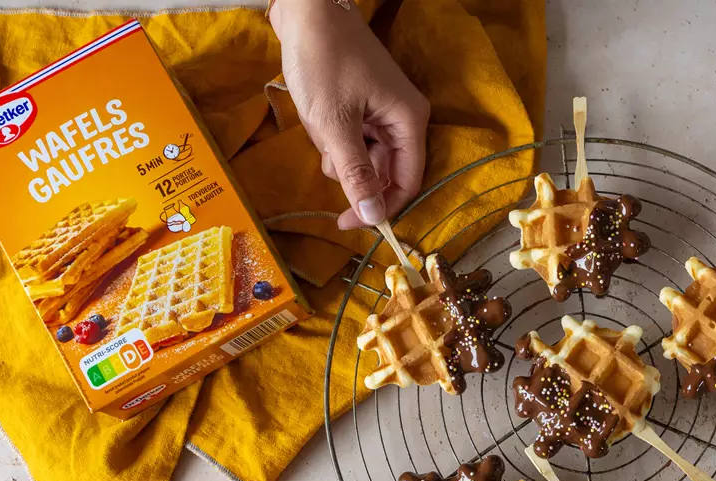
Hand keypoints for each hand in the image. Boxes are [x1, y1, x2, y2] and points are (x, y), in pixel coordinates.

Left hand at [273, 0, 429, 228]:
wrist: (306, 9)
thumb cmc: (324, 61)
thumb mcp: (335, 123)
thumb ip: (356, 174)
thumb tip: (373, 219)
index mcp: (409, 122)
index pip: (406, 182)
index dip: (379, 208)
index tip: (346, 223)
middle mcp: (404, 119)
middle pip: (384, 171)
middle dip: (352, 170)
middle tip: (325, 152)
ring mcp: (384, 111)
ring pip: (365, 156)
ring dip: (338, 152)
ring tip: (321, 122)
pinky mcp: (365, 105)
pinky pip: (353, 138)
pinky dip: (334, 136)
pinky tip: (320, 115)